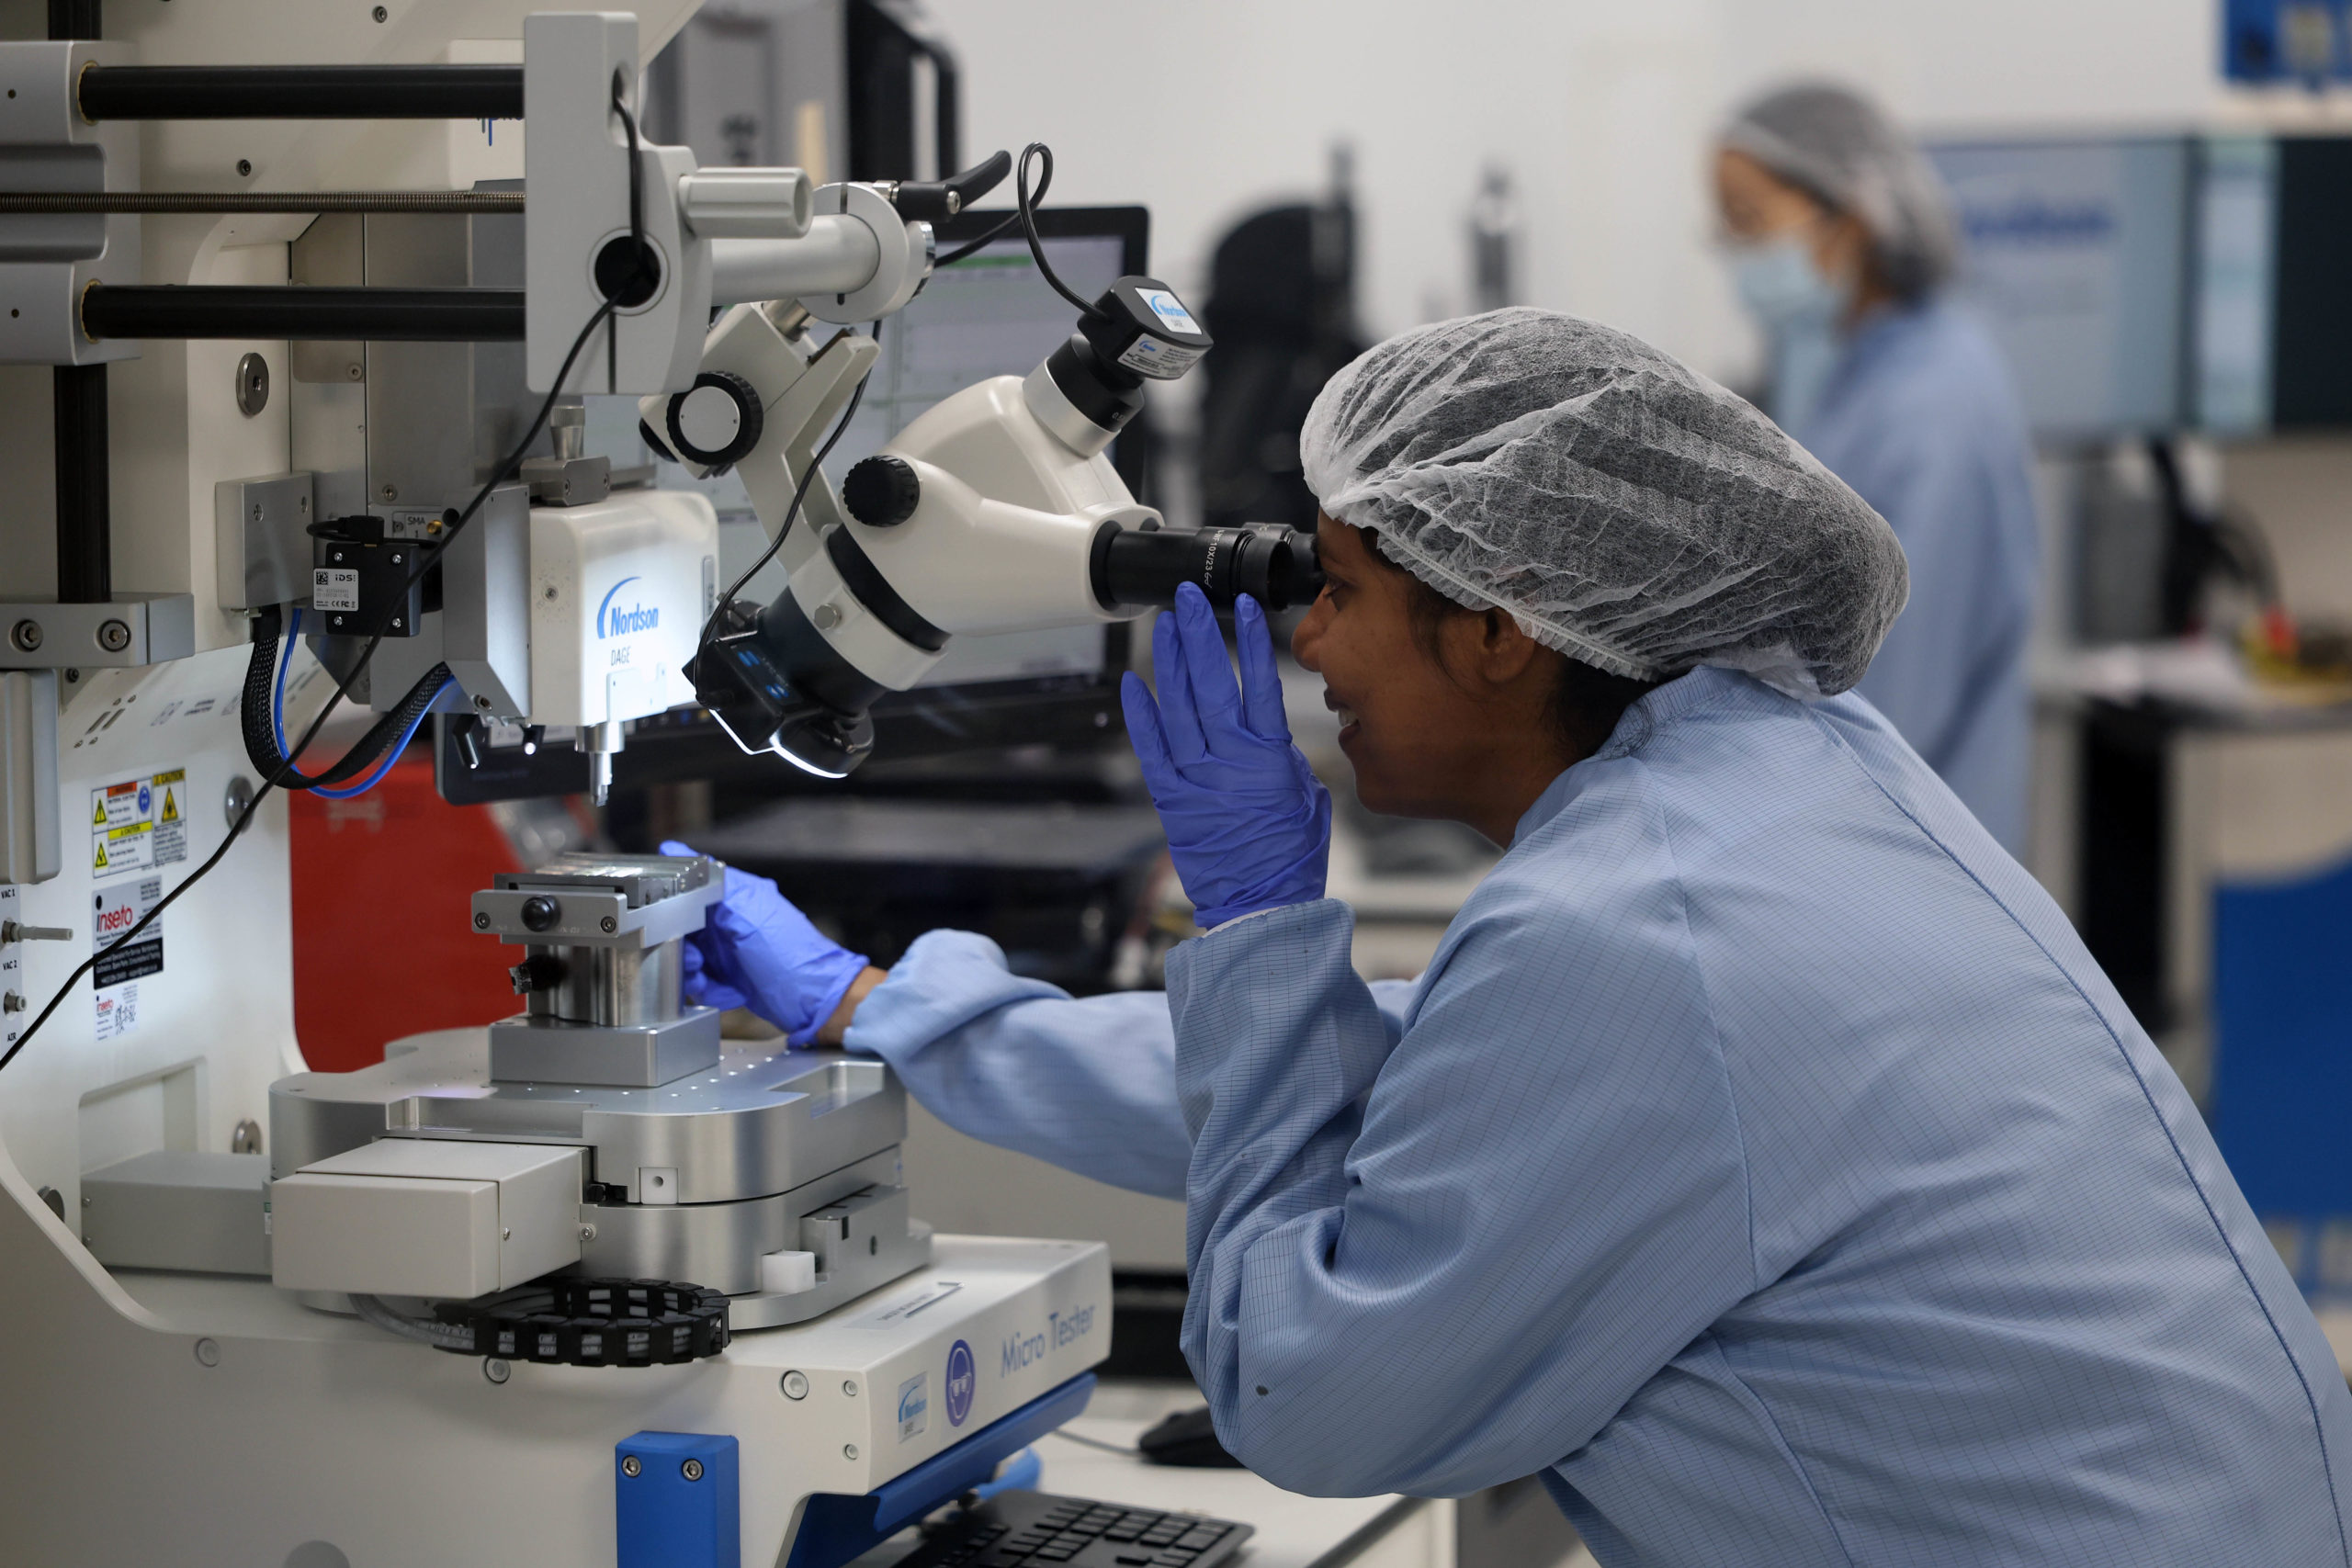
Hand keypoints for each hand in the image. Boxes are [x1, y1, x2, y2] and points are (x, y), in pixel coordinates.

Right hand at [663, 840, 874, 1045]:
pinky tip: (727, 991)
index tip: (666, 922)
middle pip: (683, 926)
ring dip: (695, 973)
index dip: (672, 903)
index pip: (691, 885)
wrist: (812, 1000)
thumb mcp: (747, 917)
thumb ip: (713, 888)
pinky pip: (703, 978)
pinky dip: (710, 988)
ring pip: (690, 955)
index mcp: (737, 896)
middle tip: (697, 962)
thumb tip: (677, 851)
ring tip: (710, 980)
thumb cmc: (790, 956)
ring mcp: (730, 946)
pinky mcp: (731, 971)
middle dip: (684, 949)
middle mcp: (731, 919)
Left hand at [1120, 583, 1330, 929]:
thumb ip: (1285, 758)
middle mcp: (1228, 762)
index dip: (1251, 643)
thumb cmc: (1291, 857)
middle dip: (1198, 636)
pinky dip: (1140, 716)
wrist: (1261, 908)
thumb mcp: (1308, 797)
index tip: (1242, 607)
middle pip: (1209, 686)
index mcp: (1269, 759)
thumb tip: (1271, 734)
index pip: (1260, 686)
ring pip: (1176, 708)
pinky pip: (1150, 750)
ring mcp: (1195, 779)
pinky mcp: (1170, 799)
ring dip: (1170, 663)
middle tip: (1188, 599)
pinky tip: (1133, 684)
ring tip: (1165, 625)